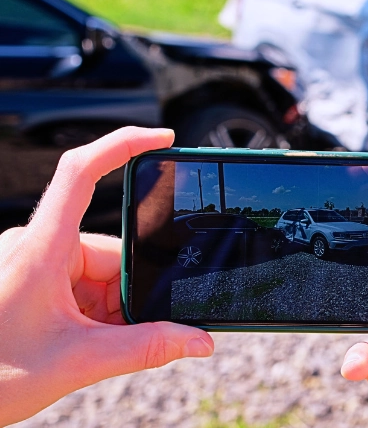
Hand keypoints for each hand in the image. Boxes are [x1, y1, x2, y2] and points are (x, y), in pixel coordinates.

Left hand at [0, 127, 213, 425]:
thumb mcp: (78, 362)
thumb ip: (146, 347)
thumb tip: (200, 340)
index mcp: (41, 248)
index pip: (81, 172)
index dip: (123, 144)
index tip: (163, 138)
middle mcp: (36, 245)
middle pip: (111, 249)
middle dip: (128, 291)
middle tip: (119, 332)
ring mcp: (34, 262)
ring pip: (101, 270)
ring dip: (111, 307)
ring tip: (93, 346)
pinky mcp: (34, 280)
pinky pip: (83, 283)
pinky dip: (96, 311)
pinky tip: (87, 341)